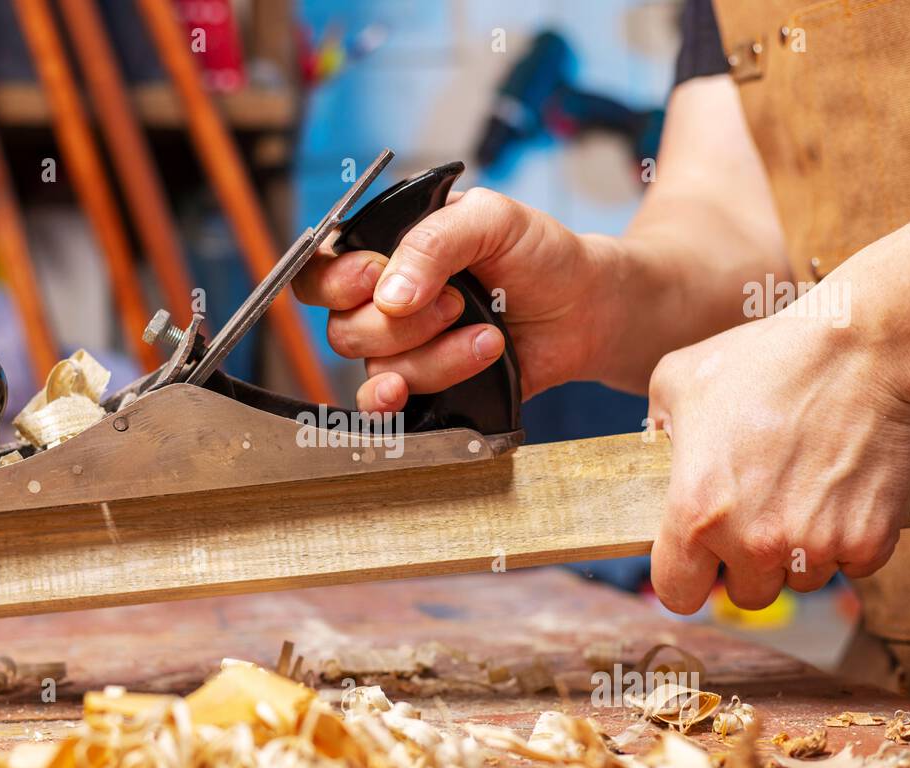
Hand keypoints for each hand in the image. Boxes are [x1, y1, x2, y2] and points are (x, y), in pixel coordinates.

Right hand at [293, 187, 616, 410]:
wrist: (587, 309)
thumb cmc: (540, 255)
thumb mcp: (492, 219)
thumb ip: (435, 241)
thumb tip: (388, 295)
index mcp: (389, 250)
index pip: (322, 270)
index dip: (335, 281)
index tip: (375, 276)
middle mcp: (386, 301)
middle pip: (343, 327)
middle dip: (403, 322)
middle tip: (458, 303)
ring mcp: (404, 349)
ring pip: (374, 368)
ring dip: (432, 356)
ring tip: (488, 337)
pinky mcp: (426, 387)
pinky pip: (384, 406)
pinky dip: (392, 400)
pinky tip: (408, 391)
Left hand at [646, 295, 909, 613]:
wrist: (859, 349)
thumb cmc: (764, 359)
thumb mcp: (679, 380)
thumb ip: (658, 424)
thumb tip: (658, 443)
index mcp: (695, 514)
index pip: (677, 593)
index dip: (688, 578)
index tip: (702, 560)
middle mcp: (752, 542)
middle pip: (747, 593)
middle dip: (751, 563)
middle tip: (763, 513)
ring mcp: (813, 546)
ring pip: (802, 580)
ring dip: (802, 550)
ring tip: (806, 491)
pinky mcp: (869, 541)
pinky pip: (854, 565)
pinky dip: (852, 539)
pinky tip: (845, 492)